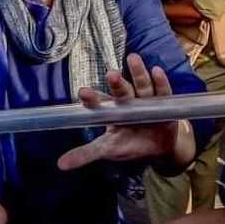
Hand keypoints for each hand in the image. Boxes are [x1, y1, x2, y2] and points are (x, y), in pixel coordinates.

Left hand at [57, 54, 193, 171]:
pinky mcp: (163, 103)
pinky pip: (162, 91)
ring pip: (141, 85)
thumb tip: (60, 165)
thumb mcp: (108, 149)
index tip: (83, 92)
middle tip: (111, 74)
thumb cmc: (129, 145)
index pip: (100, 103)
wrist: (158, 149)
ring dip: (138, 73)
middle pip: (121, 90)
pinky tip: (156, 71)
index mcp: (111, 112)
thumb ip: (85, 154)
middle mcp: (127, 102)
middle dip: (116, 82)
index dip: (92, 97)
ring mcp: (145, 100)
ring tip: (133, 58)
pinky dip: (160, 81)